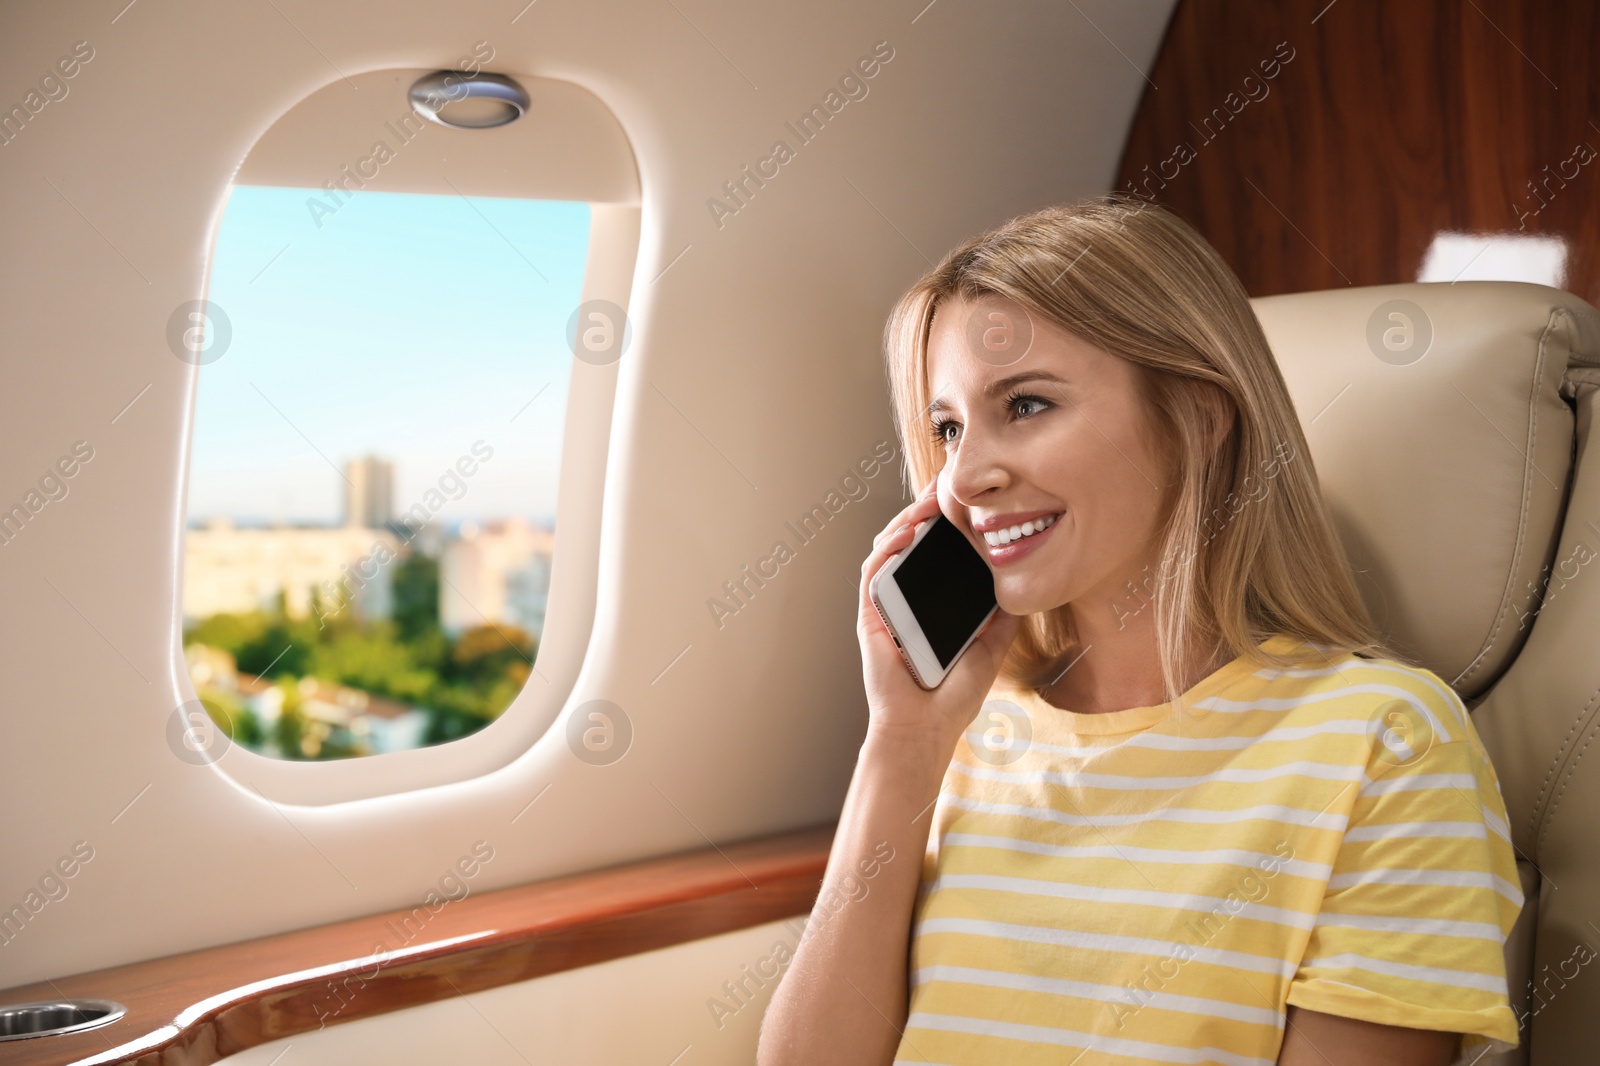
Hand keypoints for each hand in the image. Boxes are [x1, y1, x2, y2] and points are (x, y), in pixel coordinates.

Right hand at [857, 477, 1022, 756]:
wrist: (926, 729)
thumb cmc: (952, 698)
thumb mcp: (990, 648)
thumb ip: (1001, 619)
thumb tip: (1020, 588)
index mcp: (929, 606)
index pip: (935, 555)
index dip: (946, 525)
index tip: (967, 501)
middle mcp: (904, 601)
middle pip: (909, 543)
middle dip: (926, 510)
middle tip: (947, 485)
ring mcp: (885, 607)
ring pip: (888, 550)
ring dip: (906, 520)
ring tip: (929, 499)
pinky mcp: (870, 617)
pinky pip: (873, 573)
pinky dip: (886, 549)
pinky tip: (906, 532)